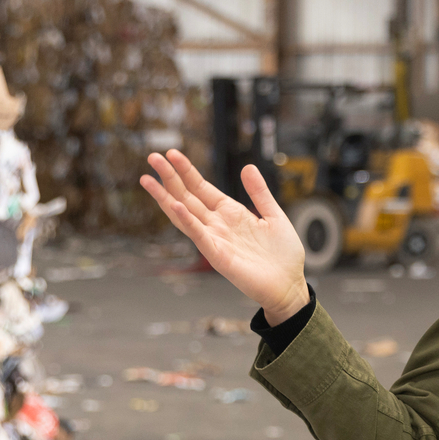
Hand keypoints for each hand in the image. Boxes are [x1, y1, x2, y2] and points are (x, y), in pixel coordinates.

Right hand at [139, 153, 308, 323]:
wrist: (290, 285)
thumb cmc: (283, 255)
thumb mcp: (274, 215)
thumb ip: (259, 192)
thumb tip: (247, 167)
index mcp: (230, 213)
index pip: (202, 188)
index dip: (187, 171)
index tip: (172, 154)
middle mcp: (218, 225)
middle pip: (187, 197)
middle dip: (170, 177)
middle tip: (152, 157)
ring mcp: (215, 240)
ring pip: (184, 214)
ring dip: (166, 197)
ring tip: (148, 179)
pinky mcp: (218, 256)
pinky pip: (199, 236)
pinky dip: (187, 221)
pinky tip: (174, 206)